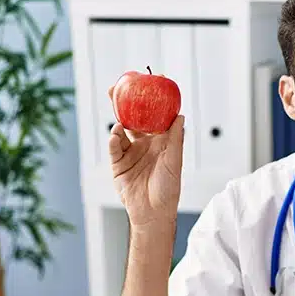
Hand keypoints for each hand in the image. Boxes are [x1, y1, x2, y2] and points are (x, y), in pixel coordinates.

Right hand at [107, 85, 184, 228]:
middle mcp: (145, 143)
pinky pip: (114, 147)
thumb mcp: (174, 162)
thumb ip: (176, 139)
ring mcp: (130, 152)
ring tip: (119, 116)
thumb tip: (180, 115)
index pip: (154, 115)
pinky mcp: (118, 164)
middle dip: (124, 103)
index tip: (148, 81)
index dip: (151, 99)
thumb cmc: (169, 190)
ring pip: (121, 130)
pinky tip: (116, 135)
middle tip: (117, 88)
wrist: (153, 214)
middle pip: (133, 118)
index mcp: (161, 141)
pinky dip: (113, 139)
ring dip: (118, 120)